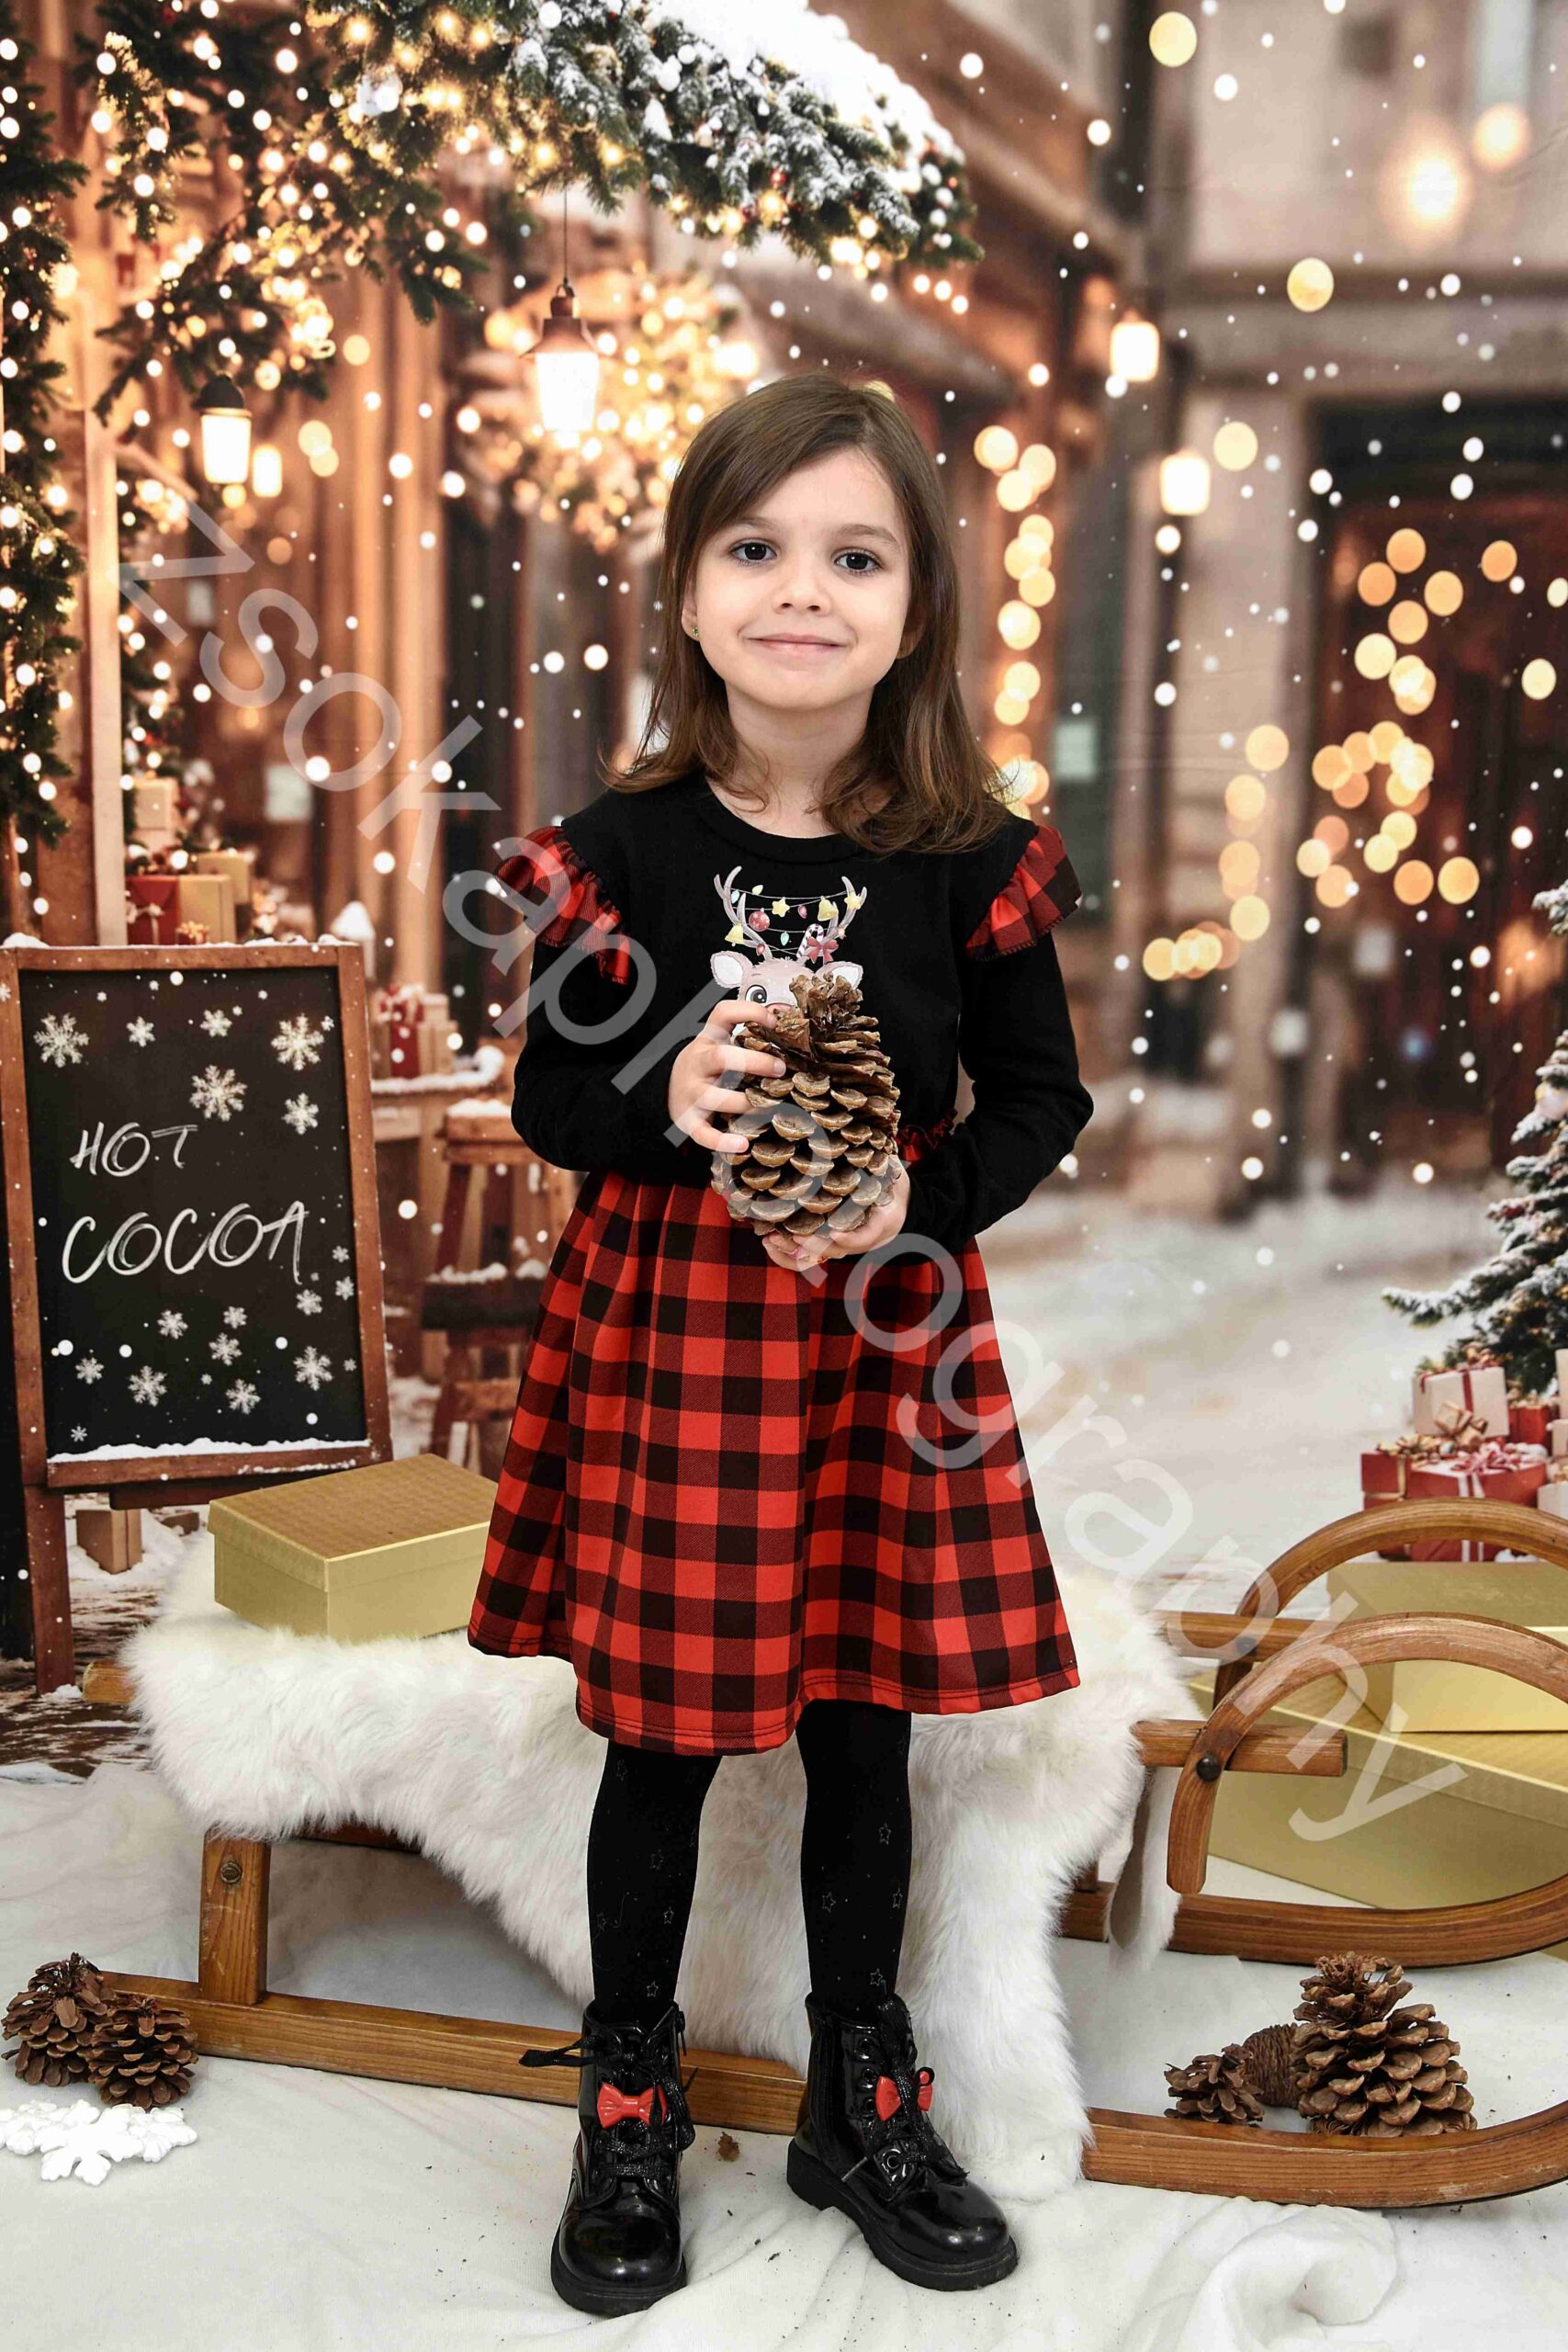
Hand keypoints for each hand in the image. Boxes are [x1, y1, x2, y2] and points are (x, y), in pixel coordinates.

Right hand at [668, 997, 789, 1151]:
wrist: (665, 1089)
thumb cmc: (707, 1066)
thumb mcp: (721, 1043)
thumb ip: (748, 1031)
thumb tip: (787, 1013)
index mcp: (709, 1040)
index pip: (723, 1014)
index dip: (749, 1012)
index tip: (774, 1020)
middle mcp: (698, 1064)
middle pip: (722, 1058)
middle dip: (754, 1062)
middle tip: (780, 1069)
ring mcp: (692, 1093)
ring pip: (715, 1097)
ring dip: (746, 1104)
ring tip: (770, 1108)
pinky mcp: (689, 1120)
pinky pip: (704, 1133)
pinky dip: (722, 1141)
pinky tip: (742, 1144)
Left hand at [759, 1162, 909, 1276]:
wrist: (896, 1205)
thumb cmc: (889, 1183)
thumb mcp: (890, 1170)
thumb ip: (877, 1160)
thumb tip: (861, 1137)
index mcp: (879, 1222)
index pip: (864, 1237)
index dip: (850, 1238)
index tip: (835, 1231)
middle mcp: (858, 1239)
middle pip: (833, 1250)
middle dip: (812, 1244)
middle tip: (792, 1235)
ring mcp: (842, 1244)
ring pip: (817, 1257)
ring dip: (793, 1252)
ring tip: (771, 1239)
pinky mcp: (828, 1243)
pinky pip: (808, 1257)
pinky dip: (788, 1253)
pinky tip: (769, 1241)